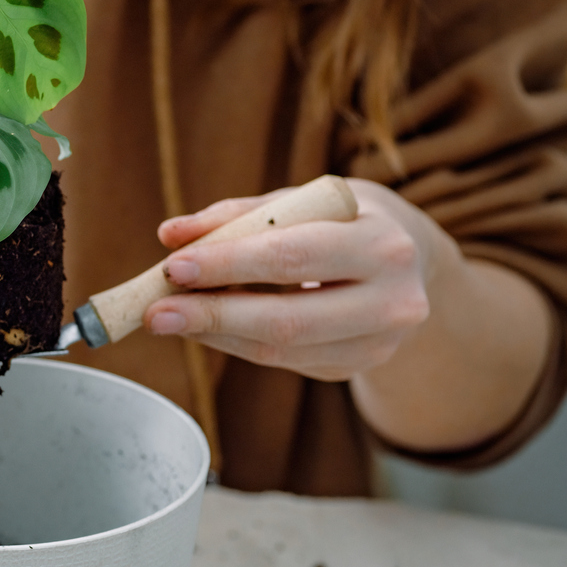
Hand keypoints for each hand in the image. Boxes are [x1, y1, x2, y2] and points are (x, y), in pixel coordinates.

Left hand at [142, 179, 450, 381]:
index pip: (292, 256)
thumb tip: (170, 235)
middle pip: (288, 319)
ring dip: (216, 334)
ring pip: (281, 349)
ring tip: (168, 317)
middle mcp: (393, 302)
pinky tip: (204, 326)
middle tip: (155, 311)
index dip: (228, 264)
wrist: (412, 260)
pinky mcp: (355, 367)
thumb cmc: (344, 218)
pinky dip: (235, 343)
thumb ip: (236, 216)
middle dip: (212, 316)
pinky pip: (283, 360)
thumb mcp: (301, 199)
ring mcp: (379, 344)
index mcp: (384, 244)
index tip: (174, 266)